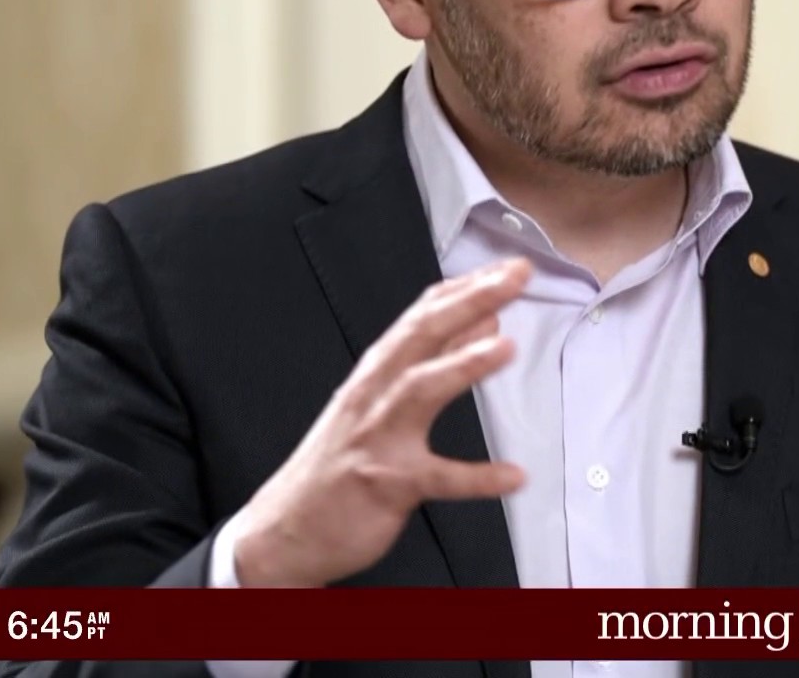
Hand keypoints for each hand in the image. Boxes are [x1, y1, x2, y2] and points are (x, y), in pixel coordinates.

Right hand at [231, 257, 530, 587]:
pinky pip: (437, 478)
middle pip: (421, 337)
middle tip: (514, 279)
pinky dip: (476, 478)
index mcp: (375, 374)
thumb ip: (433, 362)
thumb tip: (482, 323)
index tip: (506, 267)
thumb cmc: (338, 463)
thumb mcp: (380, 403)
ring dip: (461, 365)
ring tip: (505, 348)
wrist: (284, 529)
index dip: (465, 287)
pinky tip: (512, 476)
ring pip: (419, 391)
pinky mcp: (385, 485)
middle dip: (469, 303)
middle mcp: (373, 396)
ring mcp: (377, 438)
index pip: (422, 316)